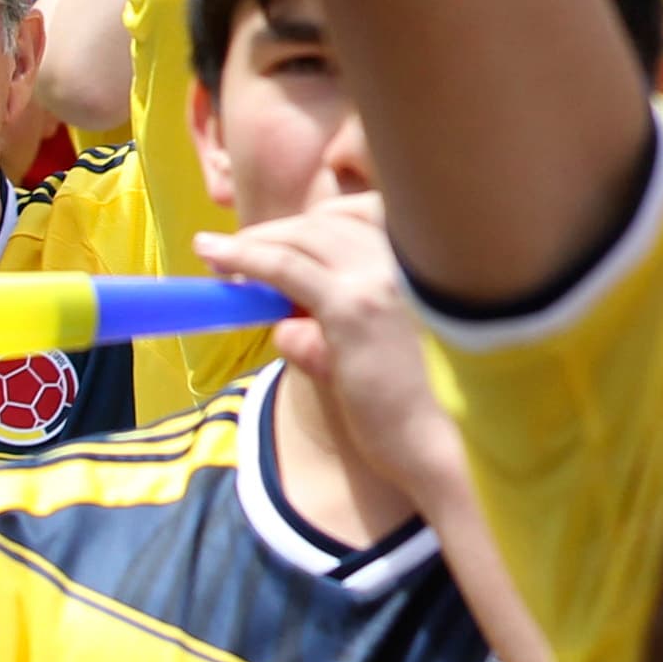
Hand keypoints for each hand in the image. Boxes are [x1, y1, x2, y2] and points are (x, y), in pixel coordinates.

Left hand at [194, 195, 463, 492]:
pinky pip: (285, 267)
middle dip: (278, 232)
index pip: (361, 214)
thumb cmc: (417, 407)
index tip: (284, 239)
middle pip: (327, 221)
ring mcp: (382, 278)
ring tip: (219, 255)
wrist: (443, 448)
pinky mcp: (353, 308)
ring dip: (255, 242)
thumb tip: (286, 325)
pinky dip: (246, 258)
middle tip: (235, 251)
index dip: (315, 223)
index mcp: (425, 260)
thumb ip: (339, 328)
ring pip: (303, 237)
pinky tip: (219, 260)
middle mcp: (409, 257)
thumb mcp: (383, 349)